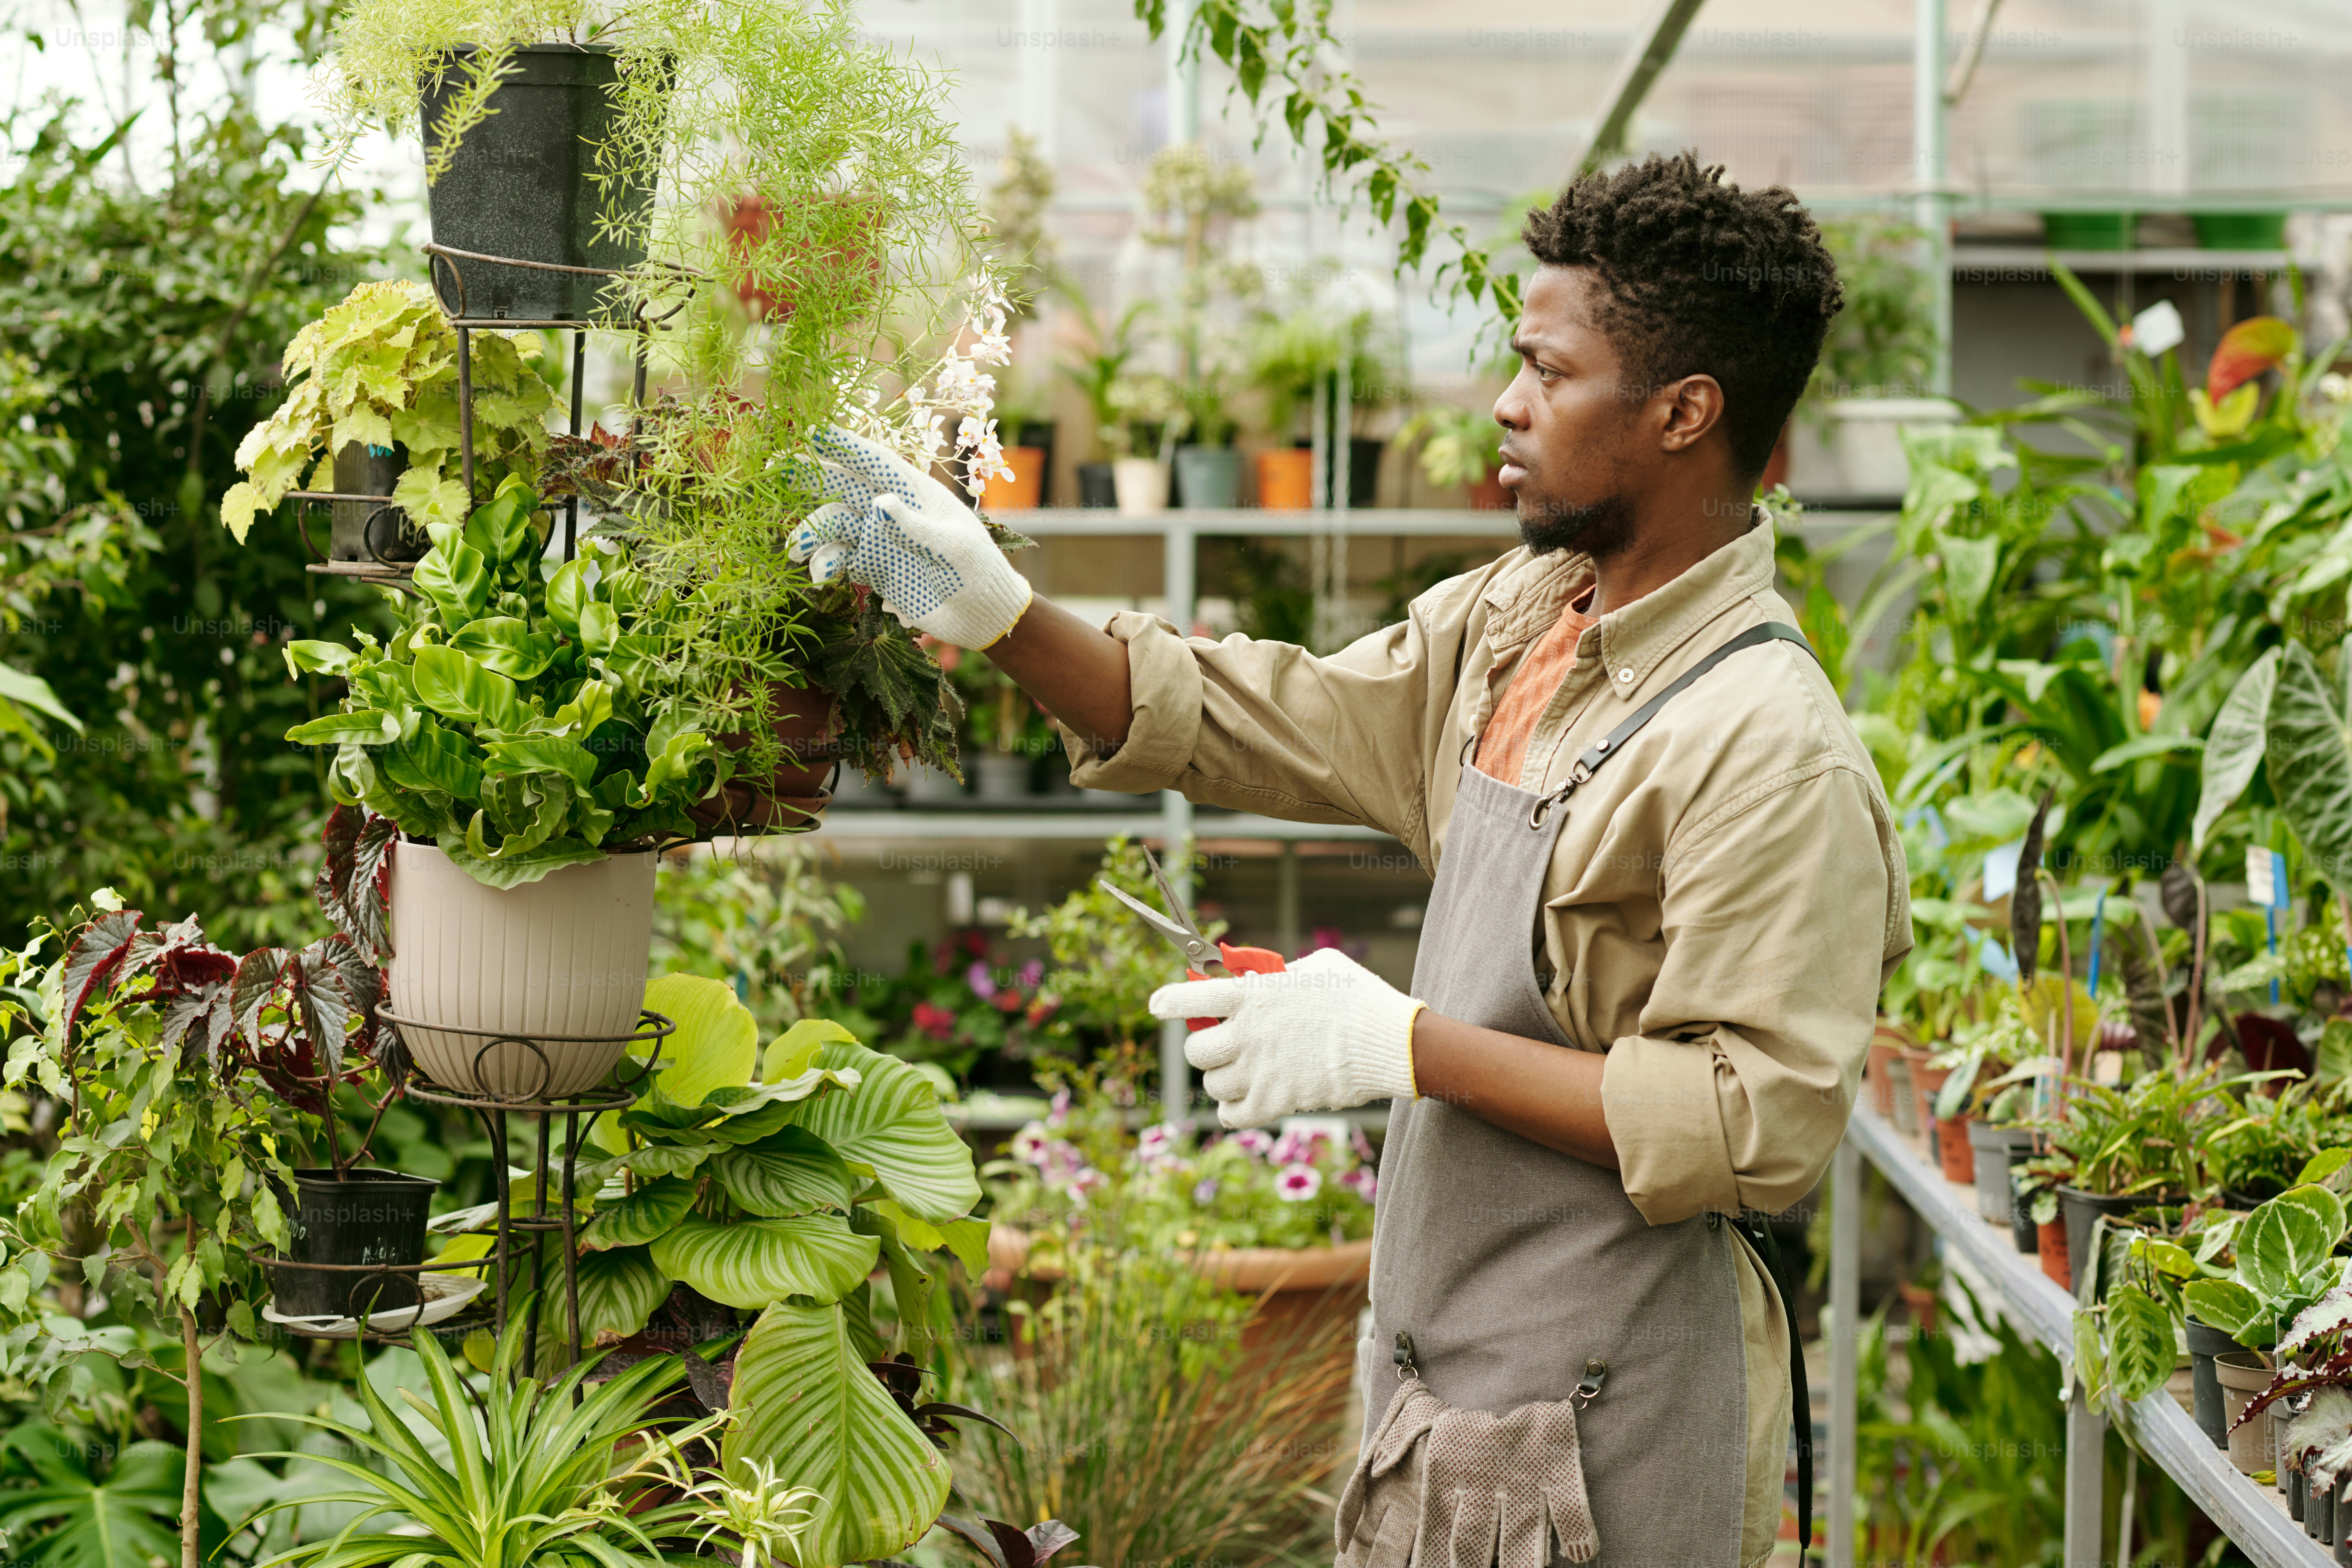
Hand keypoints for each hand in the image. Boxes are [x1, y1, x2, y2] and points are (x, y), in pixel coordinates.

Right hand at [784, 426, 1031, 648]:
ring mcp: (878, 538)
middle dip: (812, 477)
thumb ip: (915, 526)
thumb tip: (879, 503)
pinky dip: (824, 564)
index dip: (845, 446)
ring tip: (794, 549)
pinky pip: (838, 559)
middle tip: (777, 471)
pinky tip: (820, 575)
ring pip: (833, 525)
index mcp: (916, 493)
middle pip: (844, 486)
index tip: (814, 433)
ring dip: (811, 532)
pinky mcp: (871, 567)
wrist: (981, 615)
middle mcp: (891, 511)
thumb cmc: (978, 571)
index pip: (875, 462)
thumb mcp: (953, 546)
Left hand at [1149, 948, 1423, 1128]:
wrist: (1390, 1042)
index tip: (1158, 1005)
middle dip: (1204, 1047)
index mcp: (1251, 995)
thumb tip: (1254, 975)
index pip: (1188, 999)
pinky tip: (1247, 1099)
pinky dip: (1234, 1110)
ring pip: (1212, 1085)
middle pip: (1194, 1051)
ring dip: (1222, 1079)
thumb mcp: (1316, 966)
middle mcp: (1247, 1034)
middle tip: (1222, 1043)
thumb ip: (1277, 972)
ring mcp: (1259, 1072)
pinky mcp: (1276, 1102)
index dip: (1167, 1002)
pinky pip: (1232, 1116)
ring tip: (1244, 1070)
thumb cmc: (1357, 996)